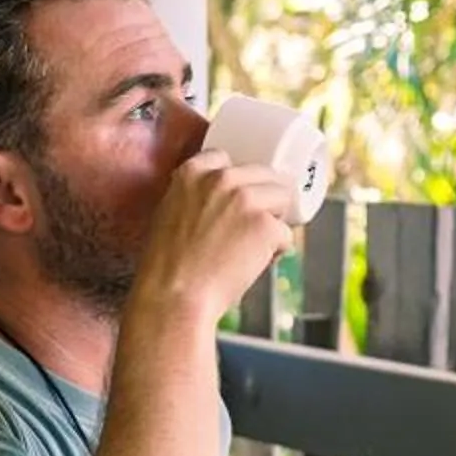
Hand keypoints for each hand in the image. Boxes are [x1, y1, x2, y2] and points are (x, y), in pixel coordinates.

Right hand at [134, 151, 292, 321]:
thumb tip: (223, 205)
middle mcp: (221, 179)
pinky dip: (277, 252)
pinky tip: (257, 264)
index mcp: (192, 173)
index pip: (227, 160)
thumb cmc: (168, 268)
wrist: (174, 296)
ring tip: (254, 248)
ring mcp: (246, 199)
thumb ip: (193, 199)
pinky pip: (286, 234)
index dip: (238, 181)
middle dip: (266, 199)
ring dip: (274, 223)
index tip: (239, 198)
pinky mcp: (265, 225)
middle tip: (253, 229)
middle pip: (264, 175)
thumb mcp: (168, 215)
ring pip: (283, 199)